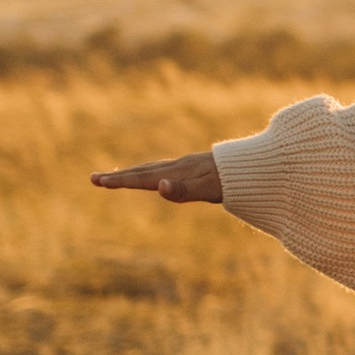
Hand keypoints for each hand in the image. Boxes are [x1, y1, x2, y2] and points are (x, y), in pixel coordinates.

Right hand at [91, 153, 223, 203]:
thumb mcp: (209, 189)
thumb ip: (184, 190)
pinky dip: (154, 173)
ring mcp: (188, 166)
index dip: (120, 181)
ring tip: (119, 177)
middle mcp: (179, 167)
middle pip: (143, 171)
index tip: (98, 181)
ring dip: (134, 173)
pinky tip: (160, 177)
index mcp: (177, 174)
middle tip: (95, 179)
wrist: (260, 164)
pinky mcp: (198, 168)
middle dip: (119, 176)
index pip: (142, 178)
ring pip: (154, 169)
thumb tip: (160, 186)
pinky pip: (168, 170)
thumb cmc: (234, 181)